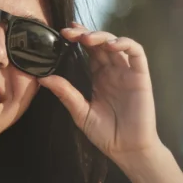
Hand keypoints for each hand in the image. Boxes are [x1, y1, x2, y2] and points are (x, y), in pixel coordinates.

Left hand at [37, 22, 165, 170]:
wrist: (126, 149)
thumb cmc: (104, 133)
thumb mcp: (79, 111)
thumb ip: (65, 93)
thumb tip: (42, 77)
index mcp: (98, 77)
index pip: (88, 51)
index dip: (77, 38)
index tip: (61, 32)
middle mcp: (112, 71)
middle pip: (100, 43)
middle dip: (85, 33)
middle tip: (69, 32)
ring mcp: (127, 72)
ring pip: (116, 43)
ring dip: (102, 35)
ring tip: (85, 38)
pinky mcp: (141, 77)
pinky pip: (137, 53)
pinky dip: (125, 44)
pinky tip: (111, 45)